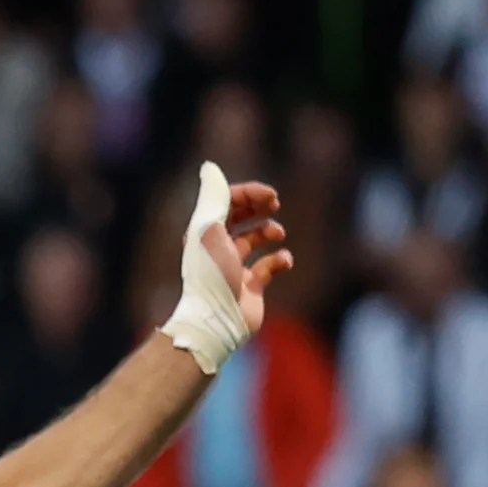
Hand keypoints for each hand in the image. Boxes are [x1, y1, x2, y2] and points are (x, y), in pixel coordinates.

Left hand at [162, 164, 290, 374]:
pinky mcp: (251, 286)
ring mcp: (234, 267)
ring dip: (270, 231)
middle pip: (241, 217)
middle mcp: (217, 248)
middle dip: (259, 206)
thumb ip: (213, 198)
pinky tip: (283, 260)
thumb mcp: (209, 231)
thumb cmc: (211, 274)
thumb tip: (210, 167)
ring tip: (277, 234)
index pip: (227, 202)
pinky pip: (270, 265)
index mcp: (204, 233)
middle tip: (274, 203)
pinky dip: (280, 258)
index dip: (249, 193)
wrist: (216, 319)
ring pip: (256, 238)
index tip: (269, 195)